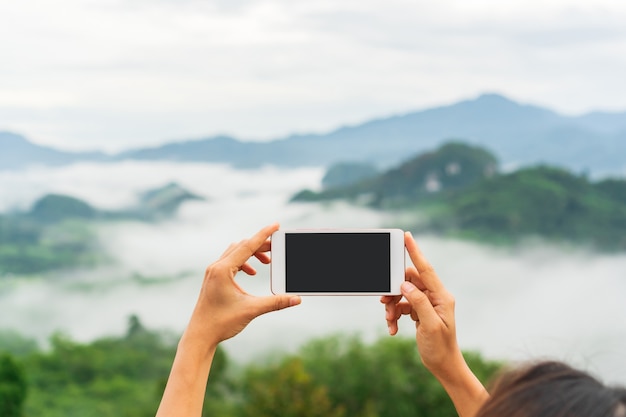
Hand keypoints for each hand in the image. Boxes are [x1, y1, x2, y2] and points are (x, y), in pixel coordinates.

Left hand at [186, 223, 300, 347]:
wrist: (200, 336)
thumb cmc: (221, 323)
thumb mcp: (251, 310)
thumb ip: (275, 303)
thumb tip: (296, 299)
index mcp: (223, 270)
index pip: (247, 246)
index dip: (264, 235)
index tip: (276, 226)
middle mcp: (216, 267)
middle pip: (242, 246)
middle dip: (261, 245)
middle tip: (277, 248)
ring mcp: (213, 272)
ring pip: (235, 252)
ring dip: (252, 253)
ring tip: (267, 262)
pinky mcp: (213, 278)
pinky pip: (230, 261)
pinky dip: (244, 262)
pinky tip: (252, 272)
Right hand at [381, 231, 459, 376]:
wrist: (443, 365)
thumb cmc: (441, 348)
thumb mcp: (430, 325)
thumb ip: (418, 303)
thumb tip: (405, 285)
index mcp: (441, 296)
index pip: (426, 269)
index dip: (415, 252)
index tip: (407, 236)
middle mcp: (435, 297)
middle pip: (408, 281)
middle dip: (393, 290)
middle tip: (384, 301)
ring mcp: (427, 304)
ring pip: (402, 293)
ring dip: (392, 305)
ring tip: (389, 319)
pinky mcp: (419, 312)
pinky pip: (401, 306)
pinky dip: (394, 315)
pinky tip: (393, 328)